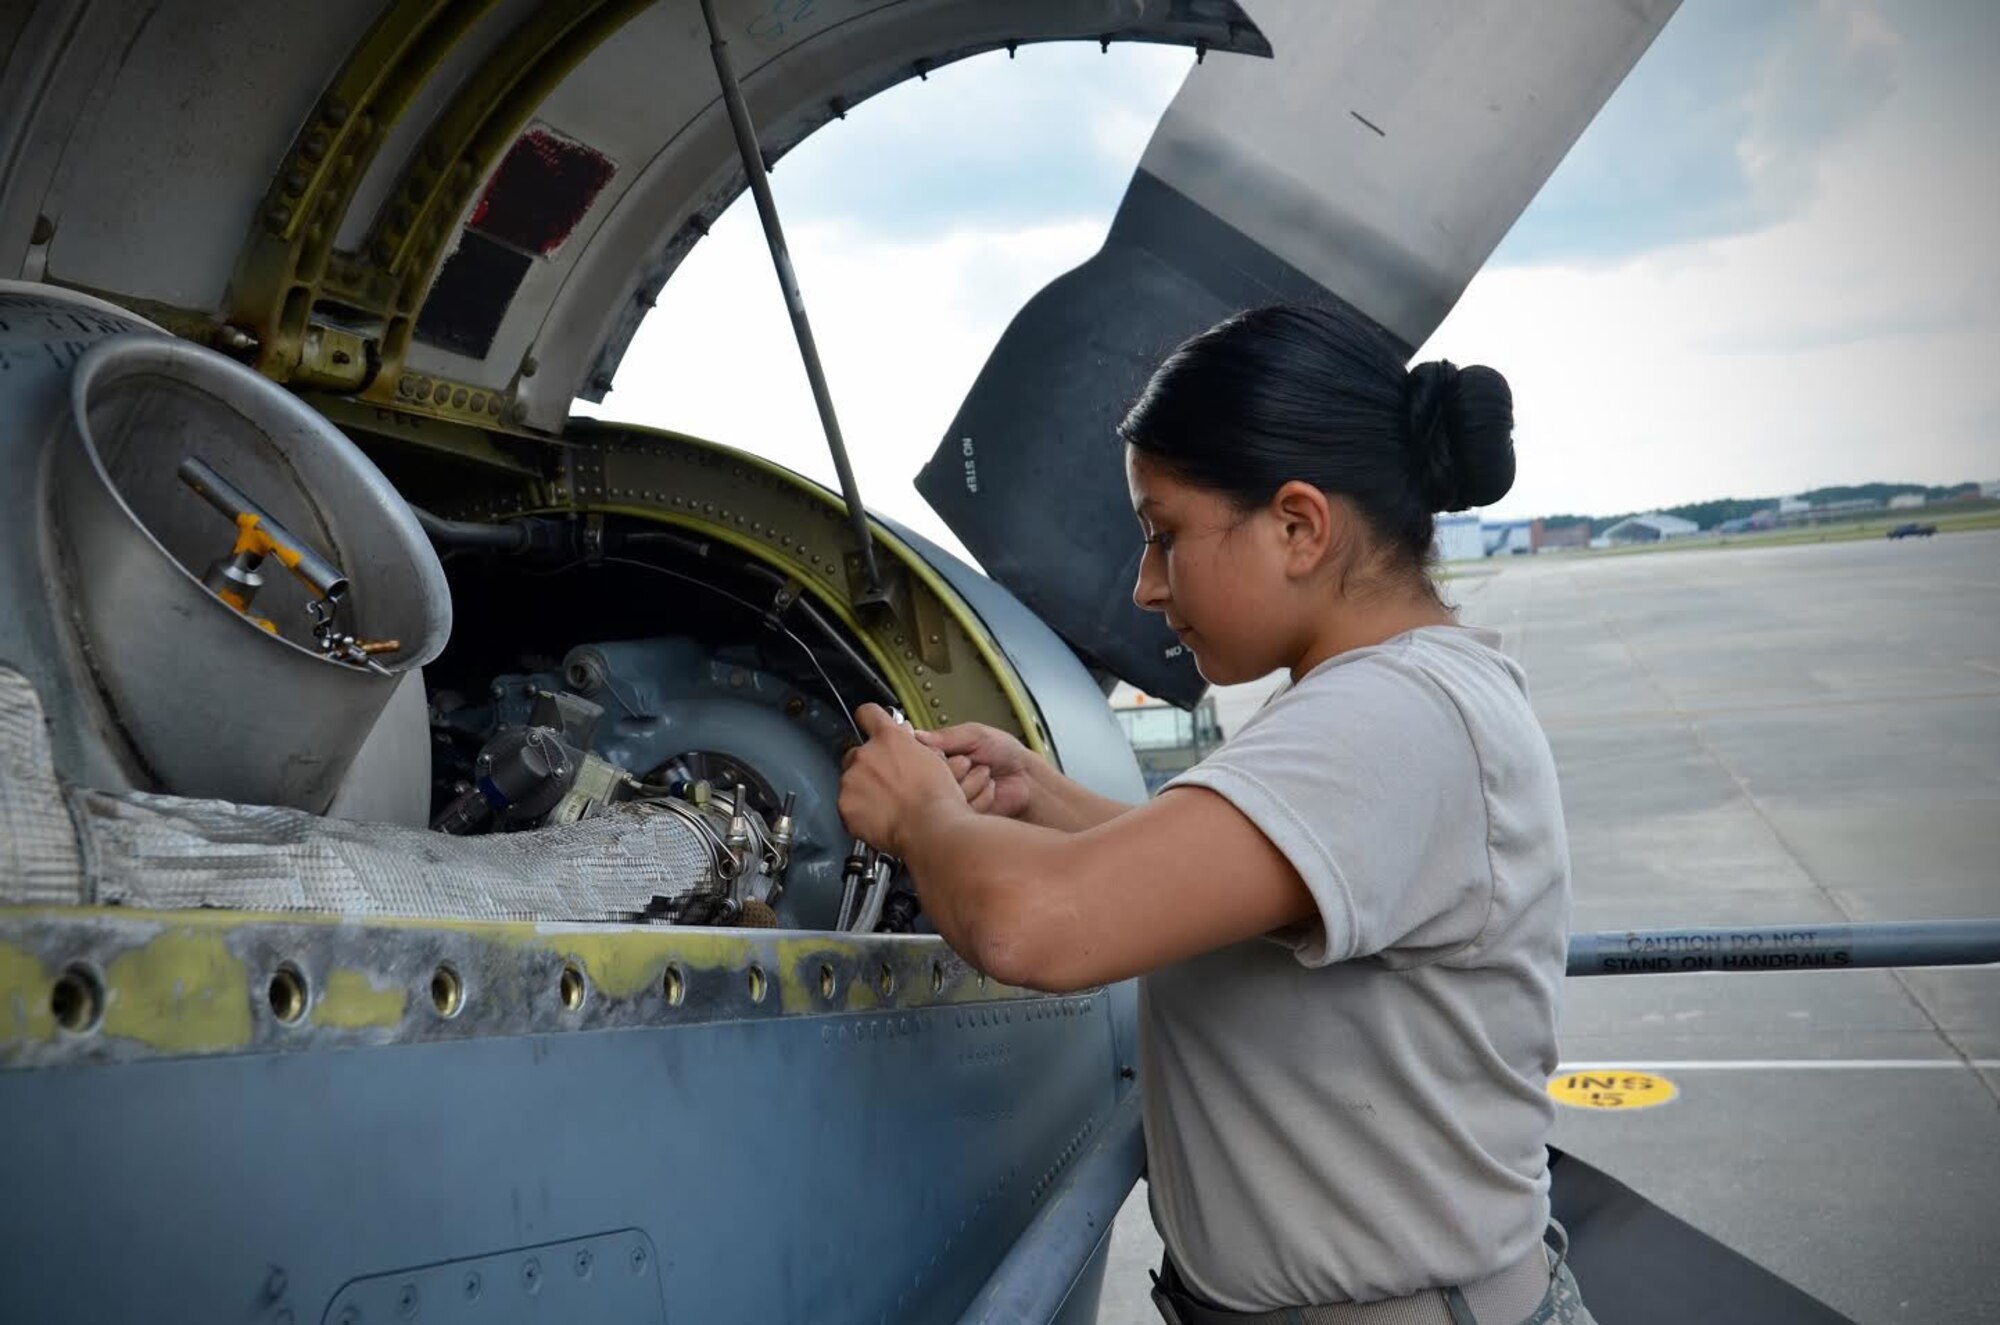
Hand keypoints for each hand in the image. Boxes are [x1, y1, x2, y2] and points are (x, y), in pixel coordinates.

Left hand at [838, 704, 967, 854]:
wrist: (930, 828)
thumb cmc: (938, 798)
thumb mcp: (934, 759)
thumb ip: (911, 745)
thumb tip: (904, 738)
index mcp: (889, 739)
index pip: (868, 713)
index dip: (870, 720)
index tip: (870, 725)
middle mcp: (865, 755)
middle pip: (855, 752)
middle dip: (867, 765)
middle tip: (887, 783)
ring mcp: (852, 780)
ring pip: (850, 780)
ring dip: (862, 790)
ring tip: (887, 805)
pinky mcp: (845, 805)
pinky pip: (847, 805)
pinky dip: (859, 812)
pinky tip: (879, 818)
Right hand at [913, 721, 1038, 819]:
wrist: (1028, 780)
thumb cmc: (1006, 754)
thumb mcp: (976, 734)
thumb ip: (947, 736)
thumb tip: (917, 736)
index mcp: (942, 756)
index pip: (920, 757)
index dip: (931, 755)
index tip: (941, 752)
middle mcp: (943, 778)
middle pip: (928, 778)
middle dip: (952, 768)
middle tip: (969, 762)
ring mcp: (951, 798)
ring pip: (943, 795)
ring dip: (968, 782)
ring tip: (984, 773)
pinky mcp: (962, 816)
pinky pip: (958, 811)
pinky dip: (977, 797)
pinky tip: (989, 789)